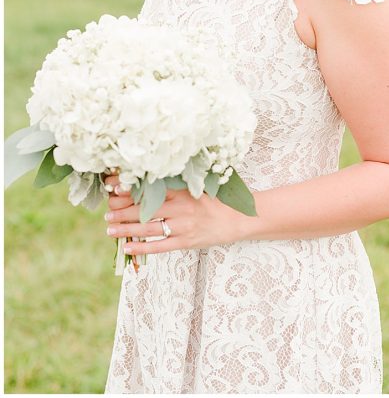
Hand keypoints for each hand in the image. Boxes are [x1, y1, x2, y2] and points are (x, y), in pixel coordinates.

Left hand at [103, 173, 244, 256]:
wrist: (237, 219)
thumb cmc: (214, 203)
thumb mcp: (196, 189)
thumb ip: (174, 188)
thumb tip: (145, 185)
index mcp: (183, 191)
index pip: (150, 188)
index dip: (129, 188)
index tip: (112, 187)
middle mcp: (182, 207)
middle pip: (144, 209)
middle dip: (121, 211)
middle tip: (107, 213)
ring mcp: (184, 225)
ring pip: (148, 228)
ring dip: (126, 229)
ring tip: (110, 230)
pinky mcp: (186, 241)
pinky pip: (159, 246)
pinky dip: (141, 247)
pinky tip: (127, 247)